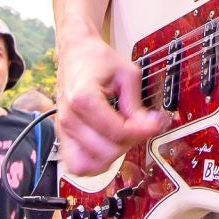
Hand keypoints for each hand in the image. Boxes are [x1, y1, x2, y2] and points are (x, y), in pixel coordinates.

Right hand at [55, 25, 170, 176]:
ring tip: (124, 137)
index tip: (155, 123)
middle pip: (106, 151)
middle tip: (141, 127)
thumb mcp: (126, 74)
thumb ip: (136, 103)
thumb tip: (151, 125)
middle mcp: (69, 117)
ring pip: (91, 164)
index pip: (117, 131)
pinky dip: (95, 163)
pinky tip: (108, 147)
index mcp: (83, 98)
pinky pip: (77, 165)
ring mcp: (63, 129)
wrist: (75, 53)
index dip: (142, 131)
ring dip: (113, 156)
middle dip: (130, 142)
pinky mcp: (63, 137)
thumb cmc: (97, 60)